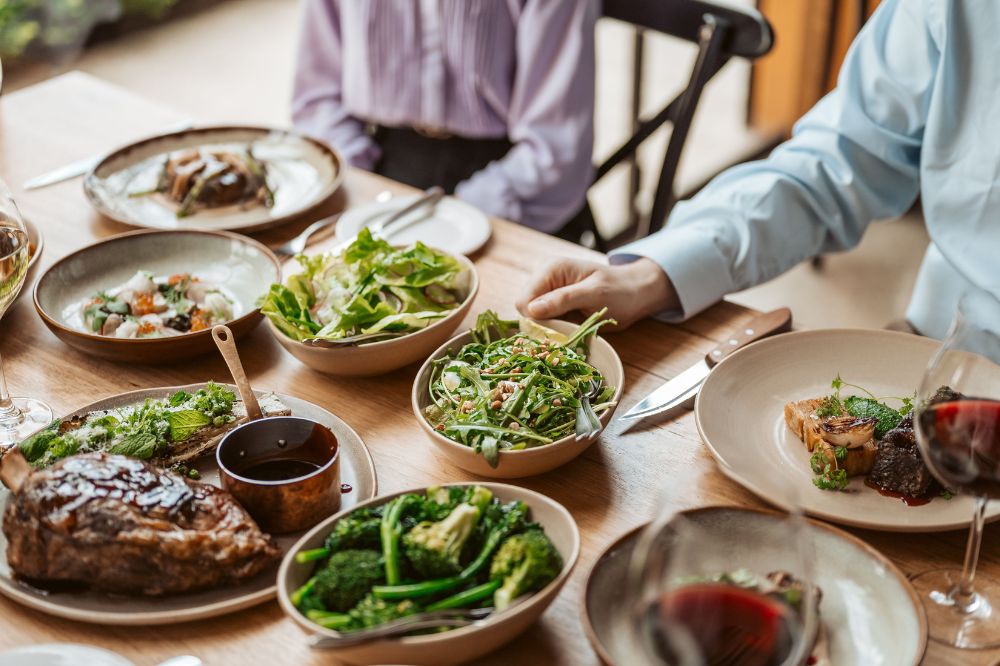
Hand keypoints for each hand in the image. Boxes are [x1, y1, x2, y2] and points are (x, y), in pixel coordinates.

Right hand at [515, 258, 678, 328]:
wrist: (636, 294)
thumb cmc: (620, 291)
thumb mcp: (594, 294)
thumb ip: (562, 300)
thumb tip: (531, 310)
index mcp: (551, 270)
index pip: (523, 301)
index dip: (535, 320)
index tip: (556, 331)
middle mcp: (545, 279)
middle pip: (525, 311)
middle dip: (542, 326)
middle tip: (567, 332)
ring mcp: (550, 293)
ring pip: (534, 320)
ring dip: (550, 331)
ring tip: (572, 330)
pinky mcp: (556, 306)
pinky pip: (545, 324)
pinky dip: (555, 332)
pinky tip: (571, 331)